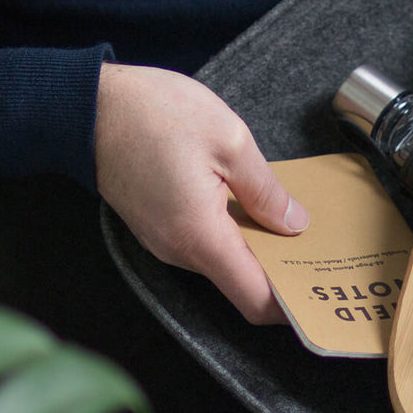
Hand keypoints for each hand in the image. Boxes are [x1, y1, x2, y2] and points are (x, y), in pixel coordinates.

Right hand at [94, 63, 308, 324]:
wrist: (85, 105)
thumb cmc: (152, 113)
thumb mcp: (229, 140)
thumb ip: (266, 190)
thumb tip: (294, 224)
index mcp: (200, 236)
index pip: (254, 299)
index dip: (291, 307)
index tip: (323, 297)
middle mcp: (180, 250)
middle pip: (243, 285)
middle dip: (285, 275)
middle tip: (326, 255)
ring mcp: (166, 241)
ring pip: (226, 264)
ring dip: (262, 252)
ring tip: (301, 229)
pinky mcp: (160, 226)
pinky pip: (207, 245)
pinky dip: (238, 237)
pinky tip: (261, 212)